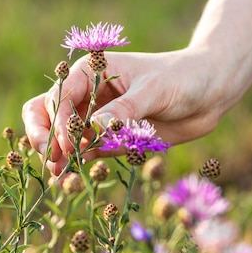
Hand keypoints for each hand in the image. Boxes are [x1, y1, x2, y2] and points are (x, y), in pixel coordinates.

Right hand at [22, 48, 224, 174]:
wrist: (208, 94)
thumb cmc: (181, 79)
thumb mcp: (153, 90)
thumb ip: (124, 110)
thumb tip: (94, 129)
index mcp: (89, 72)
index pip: (59, 96)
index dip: (57, 121)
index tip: (68, 145)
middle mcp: (85, 95)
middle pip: (45, 112)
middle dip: (42, 135)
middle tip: (51, 160)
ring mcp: (92, 118)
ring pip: (58, 136)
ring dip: (55, 155)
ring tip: (59, 177)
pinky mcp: (104, 140)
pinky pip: (81, 153)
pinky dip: (73, 166)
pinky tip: (70, 180)